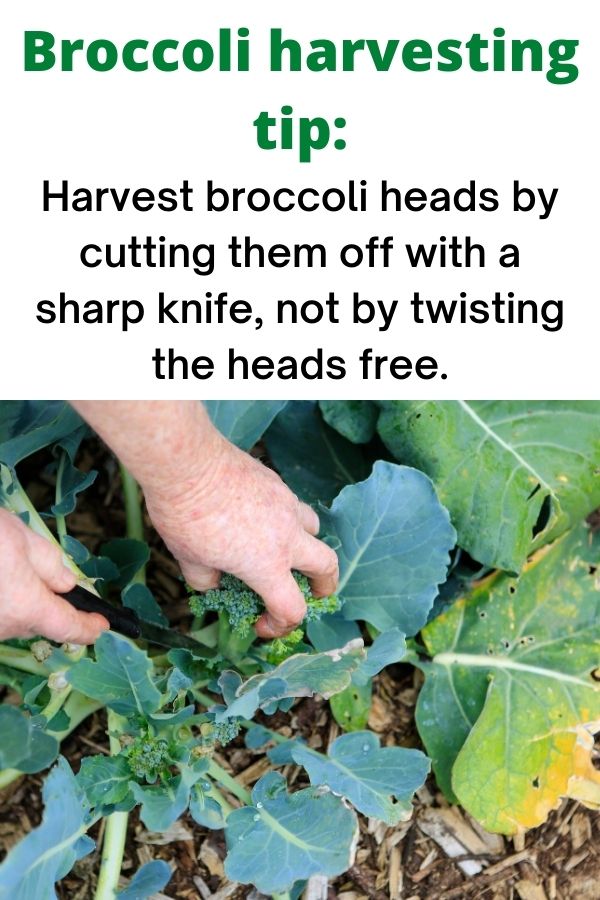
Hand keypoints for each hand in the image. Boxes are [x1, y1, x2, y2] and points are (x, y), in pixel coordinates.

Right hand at [0, 508, 108, 643]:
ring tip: (7, 567)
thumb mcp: (22, 538)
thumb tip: (67, 583)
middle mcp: (4, 627)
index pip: (68, 627)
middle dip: (45, 602)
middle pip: (37, 620)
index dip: (88, 628)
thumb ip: (51, 565)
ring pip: (11, 618)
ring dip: (16, 599)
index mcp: (27, 607)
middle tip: (42, 574)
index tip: (101, 626)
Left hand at [144, 436, 338, 637]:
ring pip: (314, 528)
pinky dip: (286, 517)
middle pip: (328, 566)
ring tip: (289, 548)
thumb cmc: (185, 516)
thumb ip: (207, 580)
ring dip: (308, 544)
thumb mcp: (189, 560)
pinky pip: (292, 504)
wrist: (187, 463)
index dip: (280, 626)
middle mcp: (286, 536)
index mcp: (266, 564)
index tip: (261, 624)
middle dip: (325, 585)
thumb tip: (214, 582)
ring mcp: (285, 504)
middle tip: (313, 592)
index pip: (292, 608)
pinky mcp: (277, 482)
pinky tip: (262, 517)